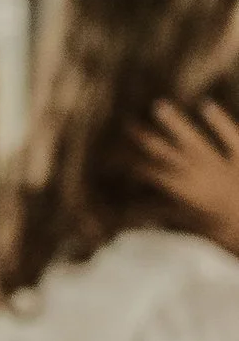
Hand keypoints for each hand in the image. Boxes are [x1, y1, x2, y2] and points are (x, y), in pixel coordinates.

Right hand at [139, 99, 238, 255]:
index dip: (131, 164)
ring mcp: (223, 163)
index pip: (152, 173)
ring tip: (159, 105)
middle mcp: (201, 172)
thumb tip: (143, 215)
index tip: (114, 156)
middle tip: (127, 125)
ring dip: (176, 124)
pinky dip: (220, 120)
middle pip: (167, 153)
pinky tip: (207, 105)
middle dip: (145, 139)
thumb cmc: (233, 235)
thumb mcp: (198, 230)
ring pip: (194, 140)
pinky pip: (232, 136)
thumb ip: (172, 218)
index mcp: (187, 192)